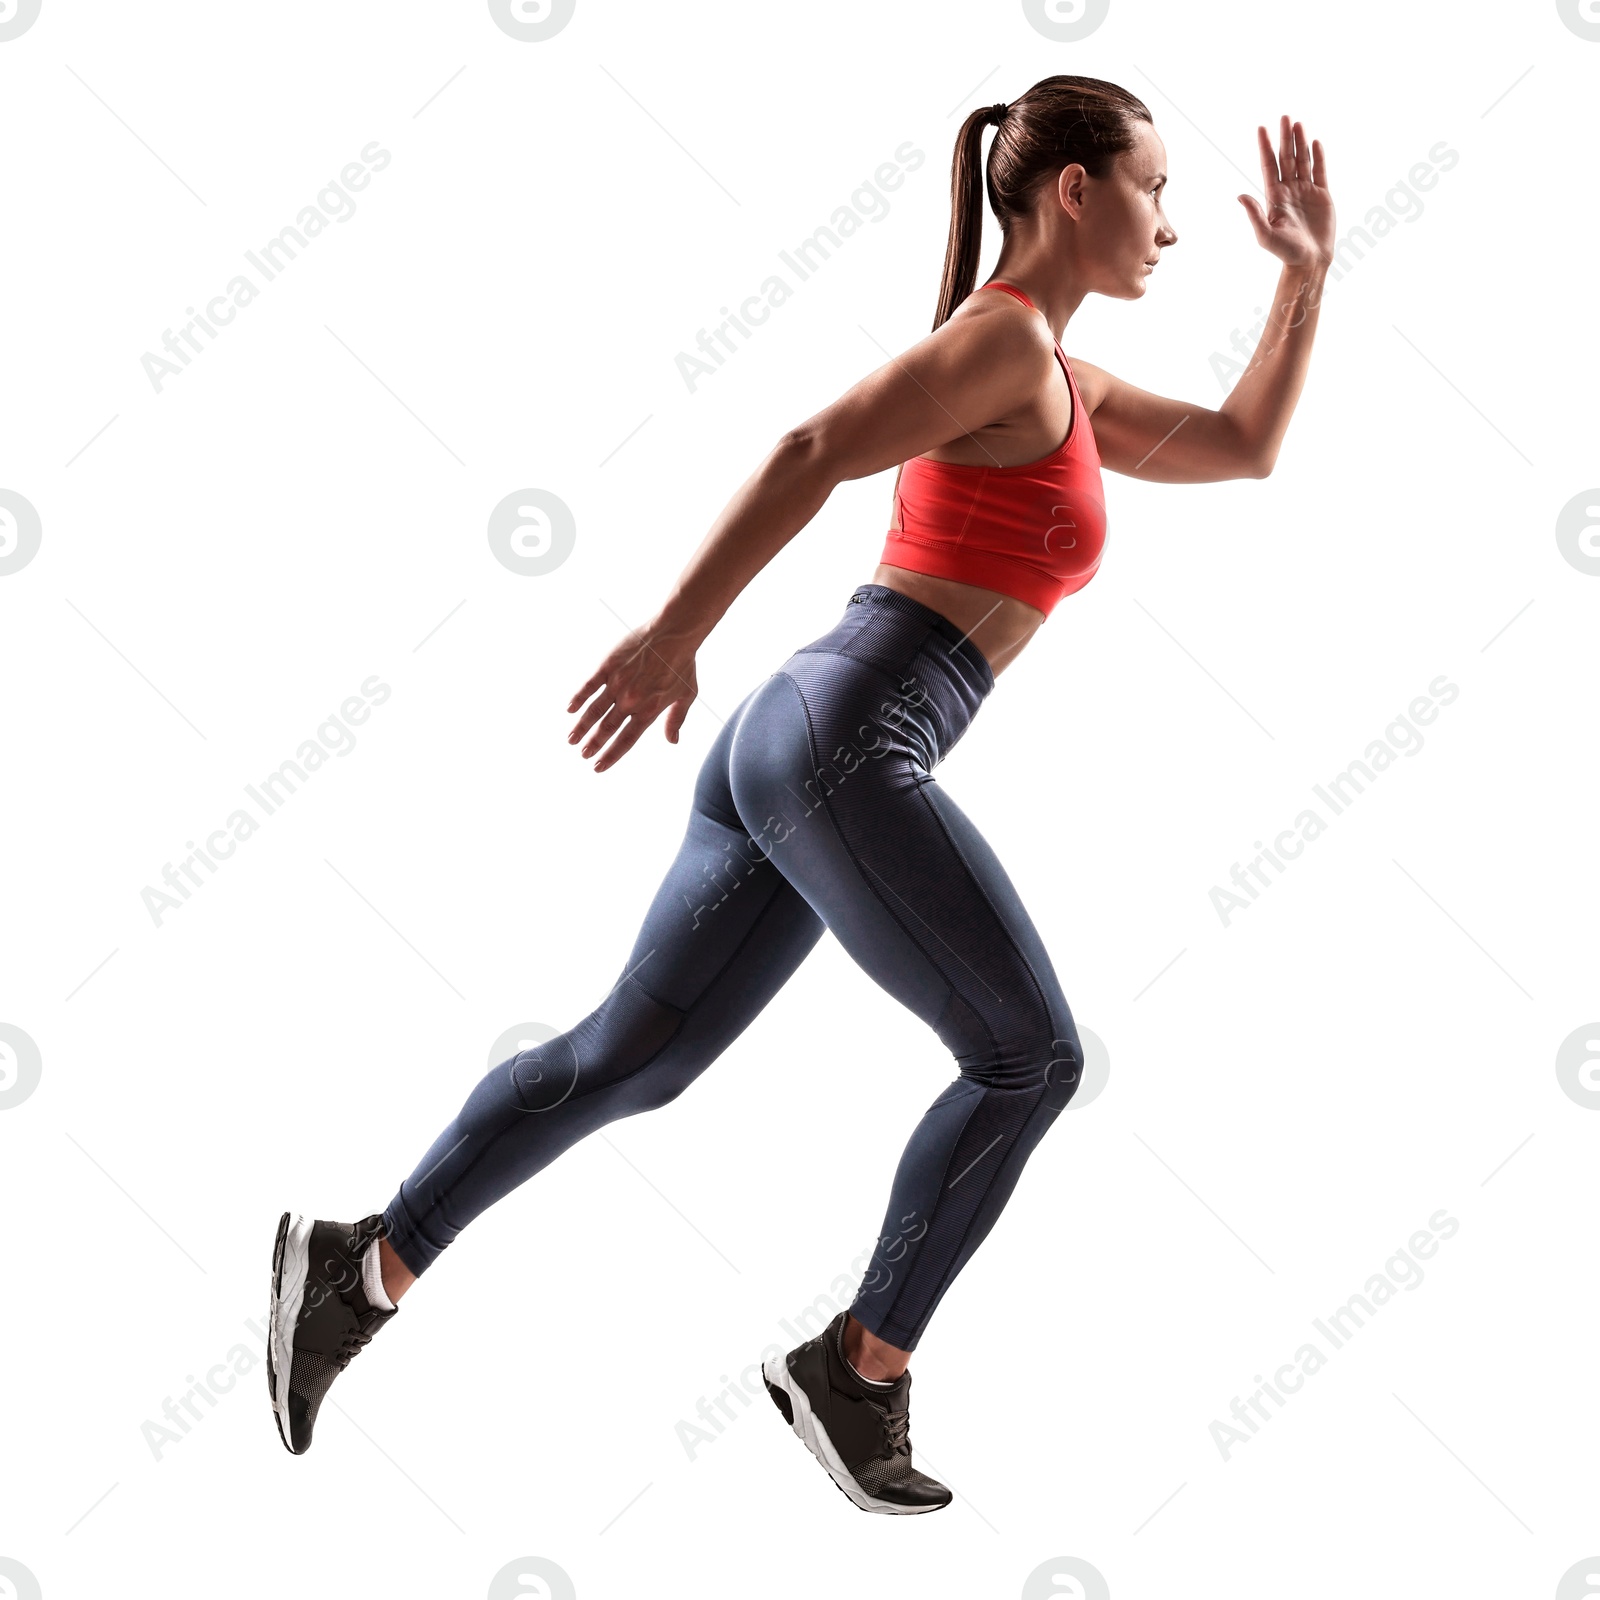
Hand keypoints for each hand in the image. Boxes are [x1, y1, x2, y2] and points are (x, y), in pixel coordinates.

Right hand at [566, 621, 699, 771]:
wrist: (674, 632)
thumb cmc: (683, 664)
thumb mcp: (687, 695)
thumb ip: (676, 719)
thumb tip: (673, 741)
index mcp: (649, 711)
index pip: (626, 740)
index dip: (611, 755)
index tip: (598, 767)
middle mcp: (631, 701)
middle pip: (607, 729)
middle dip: (593, 744)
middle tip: (583, 754)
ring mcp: (618, 683)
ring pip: (594, 711)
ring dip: (581, 727)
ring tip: (571, 740)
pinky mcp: (608, 666)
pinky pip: (589, 685)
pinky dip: (578, 698)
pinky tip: (568, 709)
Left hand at [1238, 115, 1335, 271]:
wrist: (1310, 262)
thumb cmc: (1286, 252)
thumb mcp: (1266, 235)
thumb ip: (1255, 214)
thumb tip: (1240, 195)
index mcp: (1274, 198)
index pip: (1268, 166)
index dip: (1265, 147)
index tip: (1261, 128)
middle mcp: (1289, 191)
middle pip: (1286, 158)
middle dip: (1284, 138)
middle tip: (1283, 116)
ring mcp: (1305, 191)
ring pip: (1302, 160)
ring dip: (1300, 142)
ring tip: (1297, 123)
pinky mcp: (1322, 195)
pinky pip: (1320, 171)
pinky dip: (1318, 156)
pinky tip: (1314, 142)